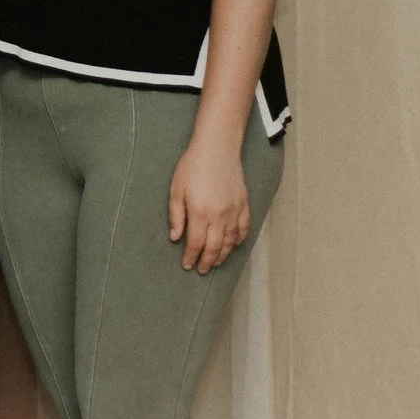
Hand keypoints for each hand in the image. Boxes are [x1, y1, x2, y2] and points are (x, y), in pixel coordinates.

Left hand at [168, 136, 248, 274]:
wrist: (217, 148)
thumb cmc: (193, 165)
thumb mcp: (176, 189)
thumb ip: (176, 215)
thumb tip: (175, 237)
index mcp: (200, 213)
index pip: (196, 243)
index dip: (191, 257)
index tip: (187, 265)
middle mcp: (219, 216)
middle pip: (214, 248)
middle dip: (207, 262)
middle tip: (201, 270)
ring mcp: (234, 211)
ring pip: (230, 242)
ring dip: (223, 255)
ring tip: (215, 263)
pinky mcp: (243, 204)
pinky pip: (244, 228)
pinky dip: (239, 240)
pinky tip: (233, 245)